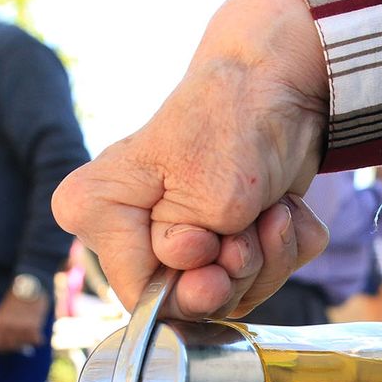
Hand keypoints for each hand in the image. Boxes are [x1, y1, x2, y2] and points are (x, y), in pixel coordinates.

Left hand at [0, 290, 49, 353]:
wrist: (31, 286)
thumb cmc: (18, 300)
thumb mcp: (5, 314)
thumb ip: (7, 330)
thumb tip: (19, 348)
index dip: (5, 347)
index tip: (12, 345)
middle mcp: (6, 327)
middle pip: (12, 346)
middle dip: (19, 343)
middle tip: (24, 337)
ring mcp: (19, 328)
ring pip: (26, 344)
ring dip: (30, 338)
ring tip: (31, 326)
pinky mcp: (33, 328)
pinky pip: (37, 340)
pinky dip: (39, 337)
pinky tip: (38, 328)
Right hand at [51, 0, 331, 318]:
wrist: (277, 80)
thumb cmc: (232, 120)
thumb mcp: (211, 199)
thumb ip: (194, 263)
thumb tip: (192, 294)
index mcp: (97, 211)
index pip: (141, 297)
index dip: (192, 285)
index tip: (217, 243)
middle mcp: (127, 230)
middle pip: (189, 301)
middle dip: (238, 270)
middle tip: (254, 224)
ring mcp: (175, 236)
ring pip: (232, 293)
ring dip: (269, 255)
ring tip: (273, 209)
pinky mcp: (218, 239)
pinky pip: (261, 276)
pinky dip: (284, 245)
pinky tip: (284, 209)